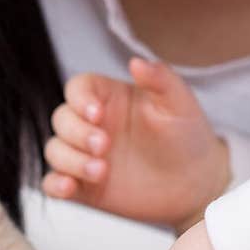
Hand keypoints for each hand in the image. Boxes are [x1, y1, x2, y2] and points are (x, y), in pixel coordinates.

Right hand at [43, 57, 229, 229]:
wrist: (195, 183)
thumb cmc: (186, 135)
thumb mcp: (178, 102)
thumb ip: (160, 78)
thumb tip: (136, 62)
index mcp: (110, 98)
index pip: (78, 87)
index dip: (80, 98)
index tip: (97, 113)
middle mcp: (93, 124)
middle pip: (62, 118)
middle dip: (77, 132)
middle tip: (103, 145)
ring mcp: (85, 155)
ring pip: (55, 150)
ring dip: (70, 160)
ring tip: (101, 171)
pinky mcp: (84, 187)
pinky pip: (54, 182)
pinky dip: (54, 185)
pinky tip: (69, 188)